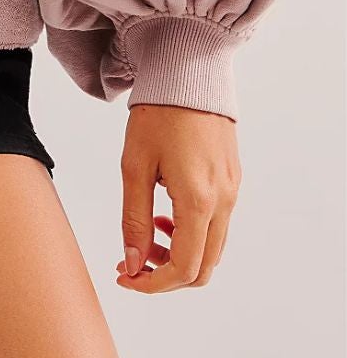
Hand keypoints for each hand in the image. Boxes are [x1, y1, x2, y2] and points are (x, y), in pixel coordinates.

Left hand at [116, 101, 240, 292]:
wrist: (188, 73)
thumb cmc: (158, 114)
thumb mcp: (135, 166)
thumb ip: (135, 220)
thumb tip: (133, 263)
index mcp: (200, 201)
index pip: (184, 268)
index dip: (152, 284)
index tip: (124, 276)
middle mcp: (224, 202)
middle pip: (203, 267)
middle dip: (166, 275)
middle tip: (132, 263)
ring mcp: (233, 191)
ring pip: (212, 248)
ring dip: (179, 255)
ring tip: (147, 235)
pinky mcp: (233, 180)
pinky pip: (217, 225)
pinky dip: (192, 234)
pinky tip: (166, 215)